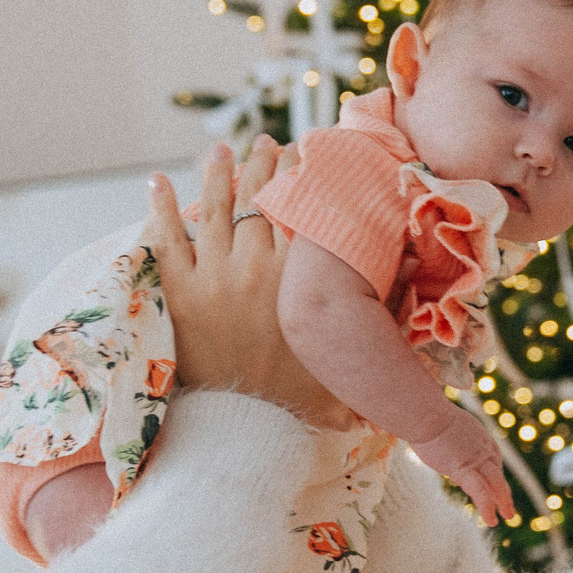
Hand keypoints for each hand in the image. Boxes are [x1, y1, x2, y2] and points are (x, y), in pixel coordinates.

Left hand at [142, 138, 358, 431]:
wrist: (245, 428)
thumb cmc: (302, 399)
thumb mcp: (351, 351)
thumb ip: (382, 310)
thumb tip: (414, 266)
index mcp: (296, 278)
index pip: (299, 210)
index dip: (300, 178)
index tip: (302, 156)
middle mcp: (256, 268)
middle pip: (259, 200)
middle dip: (262, 166)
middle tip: (264, 144)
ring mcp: (214, 278)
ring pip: (214, 210)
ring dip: (218, 174)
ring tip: (221, 150)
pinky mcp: (181, 295)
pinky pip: (166, 240)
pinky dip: (160, 208)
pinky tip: (157, 182)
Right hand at [408, 405, 515, 527]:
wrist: (424, 413)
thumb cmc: (424, 413)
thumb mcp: (441, 422)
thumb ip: (446, 435)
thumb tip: (435, 441)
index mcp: (478, 434)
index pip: (492, 457)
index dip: (494, 472)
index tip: (495, 484)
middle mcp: (481, 446)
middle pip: (497, 471)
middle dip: (503, 490)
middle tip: (509, 506)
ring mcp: (475, 458)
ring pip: (495, 483)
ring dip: (503, 501)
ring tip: (507, 516)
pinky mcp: (465, 469)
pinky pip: (481, 492)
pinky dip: (487, 507)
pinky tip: (491, 520)